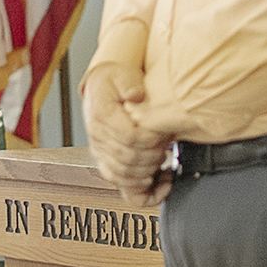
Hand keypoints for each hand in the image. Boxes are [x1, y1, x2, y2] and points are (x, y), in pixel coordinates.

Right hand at [82, 64, 173, 206]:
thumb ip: (129, 83)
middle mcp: (98, 138)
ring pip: (123, 177)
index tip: (164, 135)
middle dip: (153, 157)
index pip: (128, 137)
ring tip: (164, 163)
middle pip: (128, 159)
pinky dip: (142, 192)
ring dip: (148, 173)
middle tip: (168, 147)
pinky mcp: (107, 163)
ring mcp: (101, 153)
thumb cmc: (114, 81)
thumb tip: (135, 94)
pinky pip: (122, 187)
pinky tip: (159, 183)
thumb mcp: (121, 74)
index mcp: (102, 116)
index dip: (151, 140)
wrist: (102, 87)